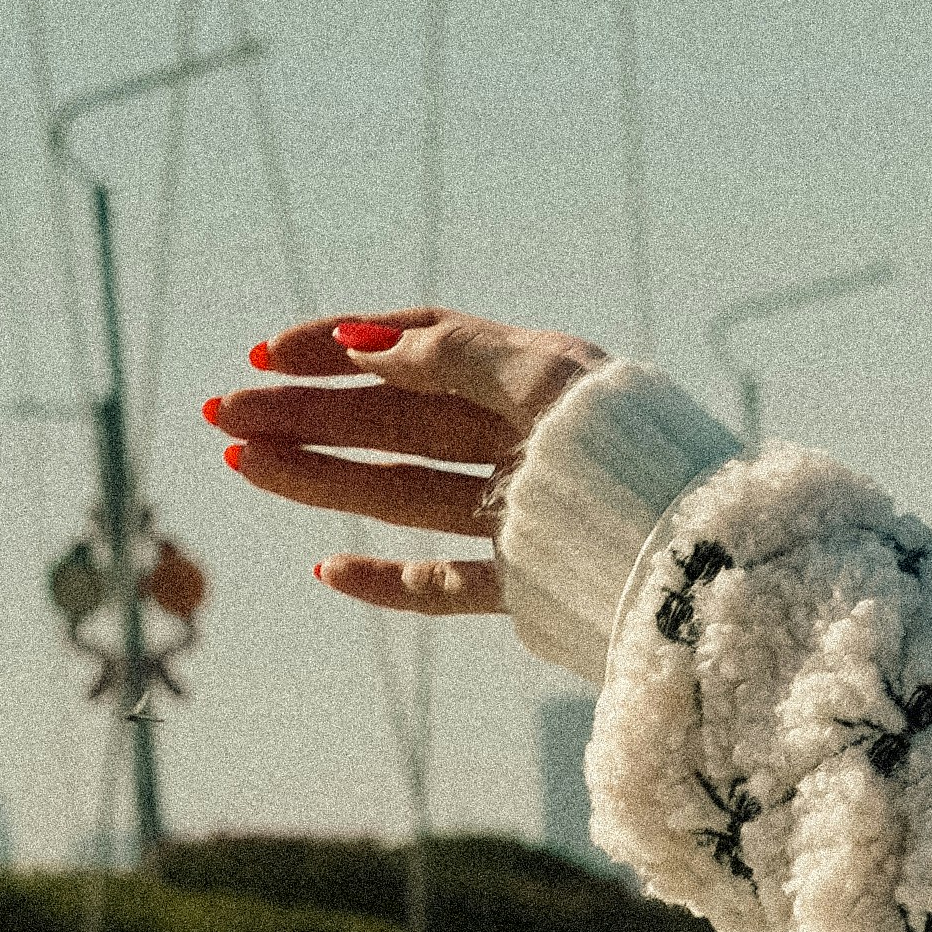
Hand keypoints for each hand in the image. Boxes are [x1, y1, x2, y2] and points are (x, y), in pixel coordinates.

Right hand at [207, 308, 618, 617]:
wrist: (710, 559)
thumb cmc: (642, 454)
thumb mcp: (548, 379)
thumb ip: (455, 356)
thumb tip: (363, 346)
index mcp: (538, 383)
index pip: (419, 349)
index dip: (339, 346)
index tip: (267, 354)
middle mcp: (528, 446)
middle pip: (396, 422)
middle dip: (307, 414)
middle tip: (221, 414)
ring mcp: (528, 519)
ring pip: (405, 493)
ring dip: (322, 477)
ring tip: (242, 465)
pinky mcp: (535, 585)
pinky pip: (448, 584)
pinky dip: (391, 581)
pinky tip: (329, 570)